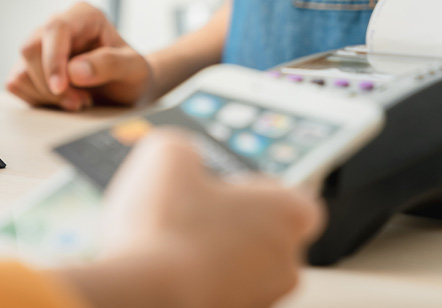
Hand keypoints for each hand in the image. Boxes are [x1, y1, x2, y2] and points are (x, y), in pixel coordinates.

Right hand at [6, 2, 151, 110]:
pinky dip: (38, 99)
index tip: (61, 87)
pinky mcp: (30, 67)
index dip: (53, 59)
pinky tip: (63, 100)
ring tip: (79, 100)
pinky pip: (17, 84)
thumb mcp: (133, 69)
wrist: (127, 89)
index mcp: (85, 16)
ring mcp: (42, 46)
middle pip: (31, 49)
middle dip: (52, 84)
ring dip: (47, 95)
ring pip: (22, 70)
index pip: (55, 28)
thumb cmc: (132, 74)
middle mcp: (59, 26)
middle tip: (81, 101)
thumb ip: (110, 64)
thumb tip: (75, 70)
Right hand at [58, 131, 323, 307]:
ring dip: (215, 256)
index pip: (297, 200)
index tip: (232, 185)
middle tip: (196, 210)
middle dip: (235, 224)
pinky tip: (163, 267)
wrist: (143, 296)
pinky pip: (219, 292)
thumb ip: (185, 148)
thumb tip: (179, 155)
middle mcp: (285, 263)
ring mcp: (260, 300)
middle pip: (269, 237)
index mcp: (288, 214)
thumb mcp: (170, 154)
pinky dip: (197, 281)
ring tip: (171, 241)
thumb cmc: (169, 228)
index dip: (262, 190)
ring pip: (244, 270)